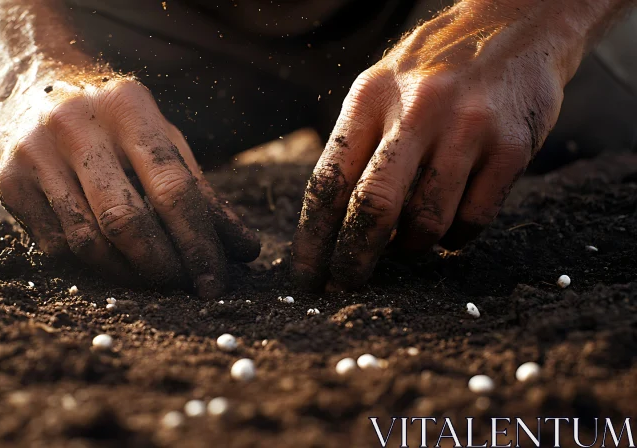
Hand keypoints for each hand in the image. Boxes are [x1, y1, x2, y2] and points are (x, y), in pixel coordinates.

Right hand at [0, 63, 258, 297]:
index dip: (198, 243)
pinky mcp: (8, 182)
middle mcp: (76, 127)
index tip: (215, 282)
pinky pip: (56, 246)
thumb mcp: (162, 137)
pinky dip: (89, 265)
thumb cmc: (116, 119)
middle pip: (125, 221)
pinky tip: (109, 260)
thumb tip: (244, 250)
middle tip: (181, 284)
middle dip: (160, 265)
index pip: (172, 188)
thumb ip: (202, 192)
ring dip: (126, 273)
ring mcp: (35, 154)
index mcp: (128, 109)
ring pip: (87, 241)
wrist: (33, 81)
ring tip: (150, 277)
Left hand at [291, 1, 576, 290]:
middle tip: (345, 285)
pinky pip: (473, 219)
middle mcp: (417, 111)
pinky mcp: (511, 147)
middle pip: (373, 208)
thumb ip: (356, 147)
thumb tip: (332, 228)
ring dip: (411, 248)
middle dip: (353, 259)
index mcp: (371, 98)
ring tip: (408, 243)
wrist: (518, 25)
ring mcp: (468, 128)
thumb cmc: (433, 71)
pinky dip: (454, 238)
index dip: (312, 238)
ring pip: (427, 222)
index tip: (305, 275)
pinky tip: (449, 227)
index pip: (329, 181)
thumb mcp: (381, 88)